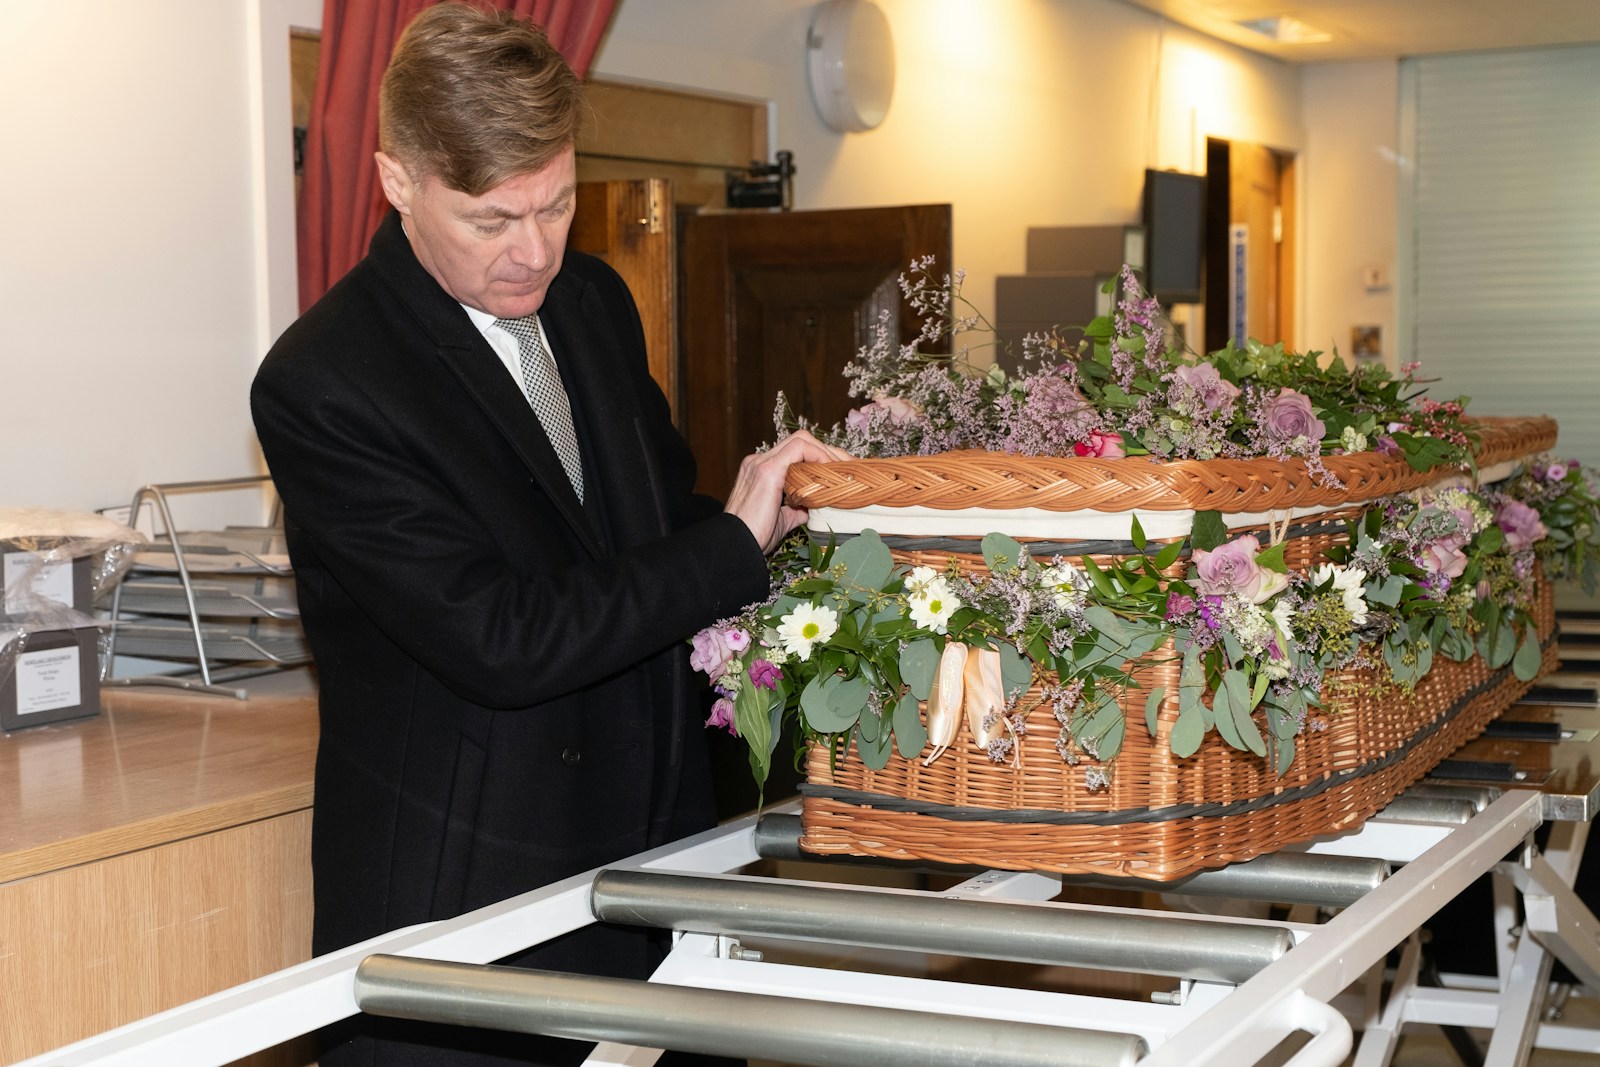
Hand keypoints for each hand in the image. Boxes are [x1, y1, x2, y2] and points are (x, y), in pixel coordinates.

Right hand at [724, 430, 852, 553]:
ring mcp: (761, 463)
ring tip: (842, 469)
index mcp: (761, 471)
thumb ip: (796, 509)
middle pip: (801, 441)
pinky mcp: (767, 470)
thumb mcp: (781, 520)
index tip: (840, 473)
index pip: (796, 452)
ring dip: (826, 452)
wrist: (735, 546)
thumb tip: (815, 507)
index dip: (820, 458)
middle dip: (828, 452)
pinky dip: (818, 455)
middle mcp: (759, 461)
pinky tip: (829, 471)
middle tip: (849, 468)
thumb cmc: (754, 538)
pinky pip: (799, 449)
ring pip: (801, 440)